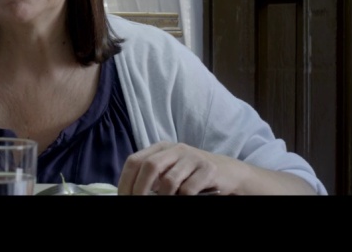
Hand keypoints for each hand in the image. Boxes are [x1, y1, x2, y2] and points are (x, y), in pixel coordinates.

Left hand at [117, 141, 242, 194]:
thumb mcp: (170, 170)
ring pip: (169, 180)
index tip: (124, 198)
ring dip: (162, 198)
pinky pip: (188, 190)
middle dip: (139, 189)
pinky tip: (182, 201)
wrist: (228, 173)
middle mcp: (175, 149)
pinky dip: (181, 199)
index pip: (135, 161)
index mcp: (161, 148)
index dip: (125, 181)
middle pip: (149, 166)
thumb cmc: (192, 175)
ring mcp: (192, 158)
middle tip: (137, 204)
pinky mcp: (208, 169)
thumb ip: (152, 176)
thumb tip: (129, 193)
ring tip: (163, 203)